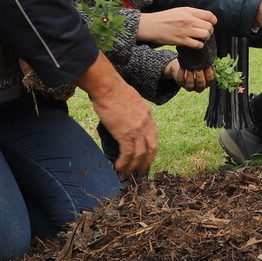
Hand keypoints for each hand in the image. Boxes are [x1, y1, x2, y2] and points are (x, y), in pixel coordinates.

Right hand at [77, 54, 157, 176]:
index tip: (147, 156)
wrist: (108, 87)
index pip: (154, 136)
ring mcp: (138, 129)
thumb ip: (133, 113)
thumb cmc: (114, 91)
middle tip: (142, 171)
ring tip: (128, 173)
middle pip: (151, 147)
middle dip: (147, 161)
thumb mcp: (132, 101)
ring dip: (134, 165)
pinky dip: (125, 162)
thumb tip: (127, 122)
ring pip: (140, 153)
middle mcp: (146, 123)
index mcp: (148, 115)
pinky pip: (128, 153)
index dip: (151, 149)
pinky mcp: (126, 133)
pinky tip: (119, 167)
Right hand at [137, 6, 216, 47]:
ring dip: (205, 38)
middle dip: (209, 31)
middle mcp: (189, 20)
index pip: (209, 15)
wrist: (150, 25)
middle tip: (205, 33)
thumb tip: (204, 19)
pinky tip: (195, 44)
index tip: (211, 24)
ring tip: (201, 39)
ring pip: (205, 35)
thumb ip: (192, 13)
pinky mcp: (181, 40)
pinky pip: (197, 45)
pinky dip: (199, 45)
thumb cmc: (164, 18)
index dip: (213, 21)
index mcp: (189, 11)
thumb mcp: (179, 10)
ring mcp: (185, 31)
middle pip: (209, 26)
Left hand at [163, 58, 213, 92]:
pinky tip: (183, 66)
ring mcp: (189, 86)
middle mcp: (198, 86)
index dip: (209, 73)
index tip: (208, 65)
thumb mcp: (203, 63)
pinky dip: (181, 73)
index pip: (210, 80)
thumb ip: (207, 62)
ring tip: (190, 68)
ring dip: (190, 76)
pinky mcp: (180, 83)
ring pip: (190, 85)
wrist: (184, 65)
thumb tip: (210, 56)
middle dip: (200, 76)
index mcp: (207, 82)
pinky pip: (180, 80)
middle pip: (201, 85)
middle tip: (199, 68)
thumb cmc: (196, 64)